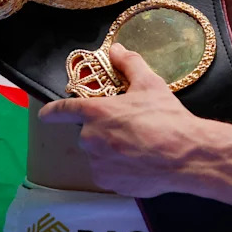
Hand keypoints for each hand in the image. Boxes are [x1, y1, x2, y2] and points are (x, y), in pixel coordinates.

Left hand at [39, 43, 210, 196]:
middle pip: (88, 133)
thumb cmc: (167, 118)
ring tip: (139, 147)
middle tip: (129, 128)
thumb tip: (116, 49)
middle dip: (103, 130)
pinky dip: (119, 168)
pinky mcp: (109, 183)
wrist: (186, 156)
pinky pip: (109, 173)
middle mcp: (90, 138)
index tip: (45, 114)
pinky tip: (140, 163)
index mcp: (96, 112)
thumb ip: (129, 64)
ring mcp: (98, 163)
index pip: (64, 110)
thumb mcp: (150, 84)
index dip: (53, 111)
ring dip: (110, 150)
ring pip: (99, 154)